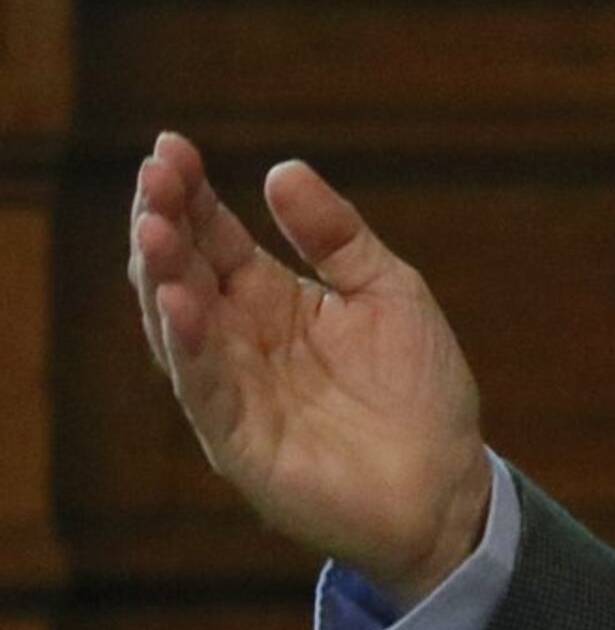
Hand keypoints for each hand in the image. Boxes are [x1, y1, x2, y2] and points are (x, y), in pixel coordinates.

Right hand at [126, 132, 492, 602]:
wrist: (446, 483)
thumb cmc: (417, 389)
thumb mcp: (387, 291)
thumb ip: (337, 236)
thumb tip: (282, 169)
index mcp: (271, 299)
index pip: (216, 237)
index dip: (191, 194)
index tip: (172, 145)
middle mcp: (239, 340)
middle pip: (185, 271)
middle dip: (165, 222)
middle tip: (154, 173)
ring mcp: (233, 389)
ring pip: (180, 325)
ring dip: (164, 275)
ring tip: (154, 226)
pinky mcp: (238, 441)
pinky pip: (204, 388)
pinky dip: (190, 345)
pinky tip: (182, 303)